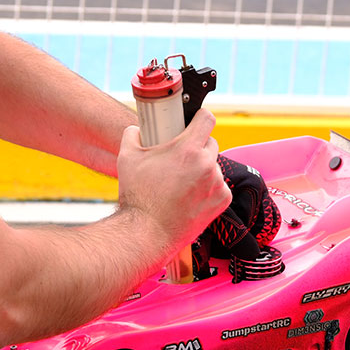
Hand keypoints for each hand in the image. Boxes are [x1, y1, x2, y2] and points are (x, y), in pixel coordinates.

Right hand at [117, 110, 230, 249]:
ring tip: (183, 182)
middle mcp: (207, 165)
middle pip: (210, 143)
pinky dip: (209, 189)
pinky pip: (219, 186)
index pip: (207, 119)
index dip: (201, 117)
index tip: (196, 121)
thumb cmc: (137, 196)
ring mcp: (216, 184)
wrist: (147, 232)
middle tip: (181, 158)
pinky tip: (191, 196)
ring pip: (214, 166)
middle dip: (198, 147)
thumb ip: (132, 135)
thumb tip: (136, 130)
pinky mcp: (222, 201)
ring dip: (203, 169)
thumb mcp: (127, 158)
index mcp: (188, 149)